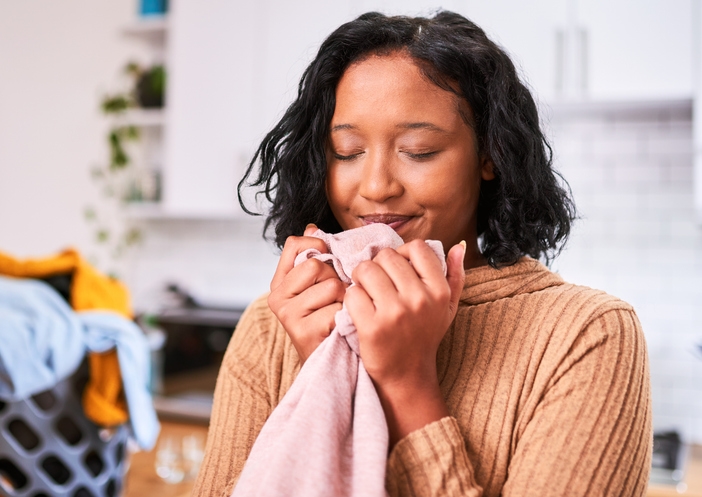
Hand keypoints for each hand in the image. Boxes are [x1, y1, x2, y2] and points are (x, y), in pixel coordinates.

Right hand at [268, 224, 347, 363]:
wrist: (328, 364)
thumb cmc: (326, 321)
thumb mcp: (318, 287)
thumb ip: (314, 258)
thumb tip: (313, 226)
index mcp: (280, 282)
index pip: (295, 244)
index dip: (317, 245)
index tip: (328, 258)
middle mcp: (278, 297)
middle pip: (317, 264)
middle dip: (335, 279)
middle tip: (335, 299)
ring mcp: (288, 315)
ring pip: (331, 286)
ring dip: (343, 300)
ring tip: (338, 314)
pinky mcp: (303, 331)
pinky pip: (337, 309)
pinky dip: (345, 318)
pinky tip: (339, 328)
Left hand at [345, 239, 465, 445]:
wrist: (407, 376)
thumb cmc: (424, 337)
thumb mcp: (448, 308)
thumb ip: (455, 276)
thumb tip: (458, 247)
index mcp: (439, 291)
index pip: (417, 248)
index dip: (402, 254)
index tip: (396, 270)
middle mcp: (419, 299)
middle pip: (386, 257)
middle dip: (377, 267)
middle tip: (376, 283)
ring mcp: (395, 313)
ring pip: (365, 270)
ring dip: (361, 280)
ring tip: (367, 293)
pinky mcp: (372, 327)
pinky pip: (352, 293)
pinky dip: (351, 299)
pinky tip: (360, 310)